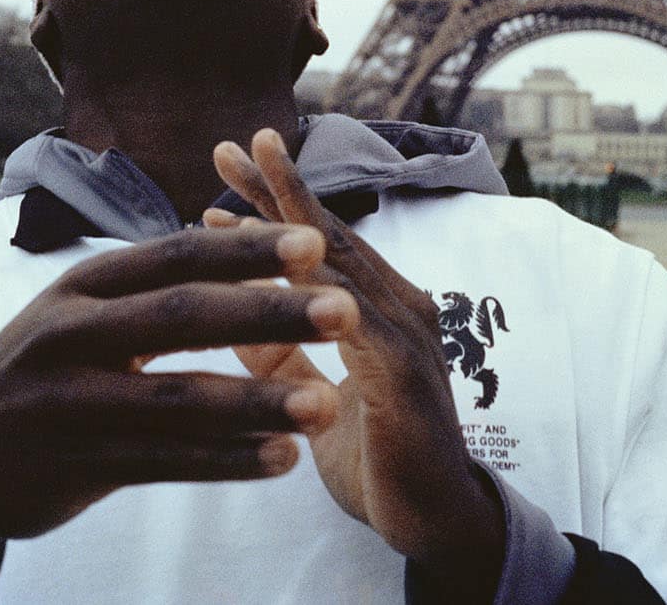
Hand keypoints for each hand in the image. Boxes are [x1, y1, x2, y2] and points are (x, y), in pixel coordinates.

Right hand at [0, 220, 357, 552]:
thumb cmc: (39, 368)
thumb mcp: (78, 310)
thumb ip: (149, 286)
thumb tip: (241, 247)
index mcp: (83, 285)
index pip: (174, 256)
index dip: (245, 249)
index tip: (315, 240)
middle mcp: (72, 333)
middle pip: (182, 316)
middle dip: (268, 312)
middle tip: (341, 309)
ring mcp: (71, 402)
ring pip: (179, 400)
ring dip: (259, 403)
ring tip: (326, 405)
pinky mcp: (75, 465)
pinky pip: (165, 464)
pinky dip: (226, 463)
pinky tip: (282, 461)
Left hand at [207, 130, 505, 595]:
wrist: (435, 523)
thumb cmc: (378, 455)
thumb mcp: (314, 395)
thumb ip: (282, 353)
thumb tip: (234, 305)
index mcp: (377, 308)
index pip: (320, 243)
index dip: (276, 203)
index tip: (231, 168)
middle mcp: (397, 305)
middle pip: (330, 233)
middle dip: (278, 187)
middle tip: (233, 143)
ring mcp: (406, 334)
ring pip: (341, 261)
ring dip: (290, 216)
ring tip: (251, 175)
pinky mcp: (404, 374)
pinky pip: (356, 322)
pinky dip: (319, 286)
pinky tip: (282, 259)